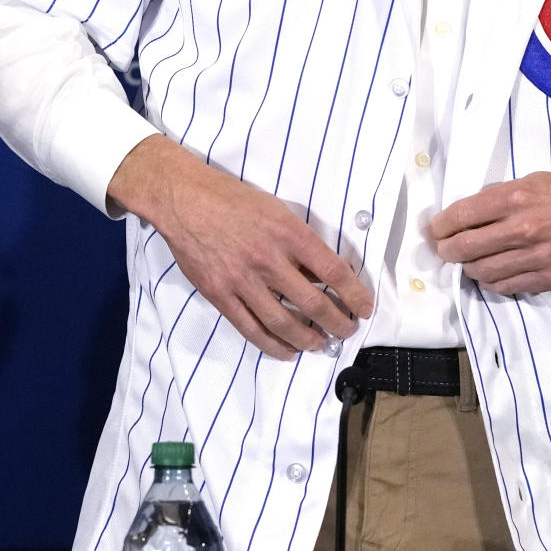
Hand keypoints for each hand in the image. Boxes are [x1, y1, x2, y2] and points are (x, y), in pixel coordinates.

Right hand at [108, 135, 373, 358]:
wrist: (186, 200)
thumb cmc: (234, 199)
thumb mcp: (277, 209)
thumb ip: (300, 242)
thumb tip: (324, 273)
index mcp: (288, 232)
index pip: (332, 270)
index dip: (354, 293)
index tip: (365, 307)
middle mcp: (268, 259)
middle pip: (313, 303)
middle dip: (337, 322)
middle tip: (348, 330)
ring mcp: (243, 281)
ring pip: (284, 322)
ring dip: (309, 339)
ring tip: (322, 344)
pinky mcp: (221, 295)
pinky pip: (251, 329)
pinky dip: (273, 345)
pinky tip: (288, 351)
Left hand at [427, 154, 550, 295]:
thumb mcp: (532, 181)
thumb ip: (499, 199)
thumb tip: (467, 216)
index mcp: (516, 198)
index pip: (462, 216)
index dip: (440, 225)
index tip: (434, 229)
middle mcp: (522, 229)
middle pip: (465, 248)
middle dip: (446, 250)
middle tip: (443, 248)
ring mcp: (535, 258)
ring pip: (482, 272)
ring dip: (468, 268)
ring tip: (467, 261)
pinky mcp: (547, 279)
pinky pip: (505, 287)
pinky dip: (491, 281)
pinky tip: (490, 272)